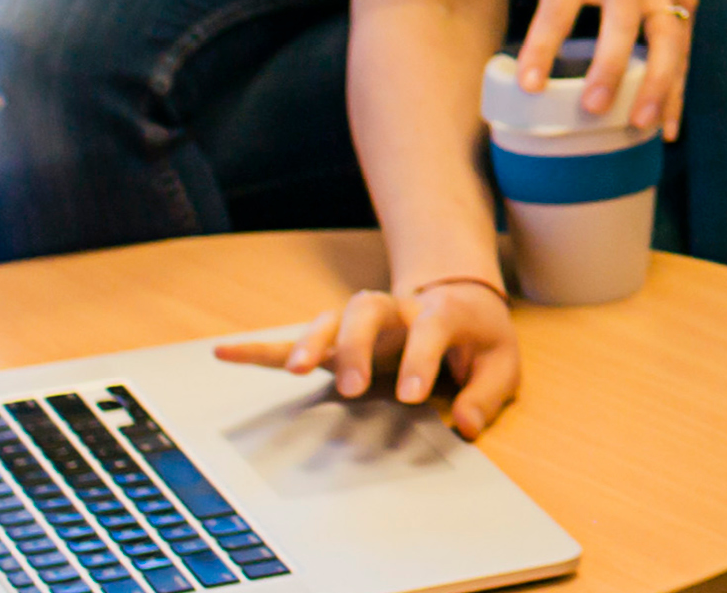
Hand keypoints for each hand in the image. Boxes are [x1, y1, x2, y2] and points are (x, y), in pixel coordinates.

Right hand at [213, 279, 521, 438]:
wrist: (461, 300)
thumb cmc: (479, 338)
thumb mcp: (502, 364)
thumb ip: (485, 394)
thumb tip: (464, 426)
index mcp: (441, 312)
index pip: (429, 328)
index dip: (421, 360)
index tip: (414, 397)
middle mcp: (396, 309)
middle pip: (368, 310)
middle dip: (358, 345)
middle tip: (355, 387)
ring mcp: (362, 323)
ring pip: (331, 317)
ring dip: (313, 341)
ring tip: (298, 372)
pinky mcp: (337, 339)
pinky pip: (294, 338)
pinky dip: (260, 347)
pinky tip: (224, 352)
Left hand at [517, 0, 718, 136]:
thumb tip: (543, 54)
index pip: (558, 7)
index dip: (541, 47)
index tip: (529, 84)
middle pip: (620, 26)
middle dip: (608, 68)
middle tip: (592, 107)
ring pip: (666, 43)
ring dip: (654, 87)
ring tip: (639, 125)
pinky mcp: (686, 1)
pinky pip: (682, 53)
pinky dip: (677, 92)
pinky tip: (668, 128)